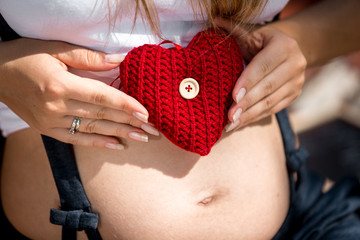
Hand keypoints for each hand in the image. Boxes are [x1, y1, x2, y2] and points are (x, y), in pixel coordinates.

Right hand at [0, 38, 158, 148]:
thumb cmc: (25, 57)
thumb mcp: (55, 50)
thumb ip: (89, 58)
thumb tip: (120, 60)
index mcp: (60, 84)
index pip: (102, 96)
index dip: (126, 105)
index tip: (146, 112)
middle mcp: (56, 106)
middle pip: (101, 114)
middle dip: (130, 122)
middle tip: (153, 129)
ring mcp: (50, 121)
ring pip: (92, 128)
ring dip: (120, 134)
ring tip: (142, 138)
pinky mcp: (46, 129)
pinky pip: (77, 139)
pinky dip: (98, 142)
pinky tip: (117, 145)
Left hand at [215, 19, 306, 130]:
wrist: (288, 51)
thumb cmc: (263, 42)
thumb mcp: (251, 34)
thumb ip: (235, 30)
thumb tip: (215, 19)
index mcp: (284, 46)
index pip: (263, 66)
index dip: (248, 82)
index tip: (233, 96)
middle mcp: (296, 64)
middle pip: (268, 87)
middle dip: (247, 103)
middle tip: (229, 116)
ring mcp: (297, 82)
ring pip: (271, 102)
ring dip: (250, 115)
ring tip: (231, 124)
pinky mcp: (294, 96)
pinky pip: (274, 110)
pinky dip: (256, 117)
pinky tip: (240, 123)